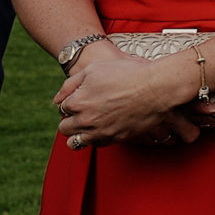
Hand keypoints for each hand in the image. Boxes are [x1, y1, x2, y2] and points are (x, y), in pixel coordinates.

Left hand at [53, 53, 203, 146]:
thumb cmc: (128, 73)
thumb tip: (56, 100)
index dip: (72, 102)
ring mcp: (101, 132)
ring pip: (76, 142)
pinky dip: (97, 137)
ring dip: (79, 133)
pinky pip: (98, 144)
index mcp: (77, 102)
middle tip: (84, 111)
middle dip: (71, 120)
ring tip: (90, 124)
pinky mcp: (116, 138)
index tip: (83, 98)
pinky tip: (106, 126)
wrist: (158, 87)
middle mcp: (86, 121)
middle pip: (65, 128)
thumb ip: (70, 84)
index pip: (62, 109)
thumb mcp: (94, 69)